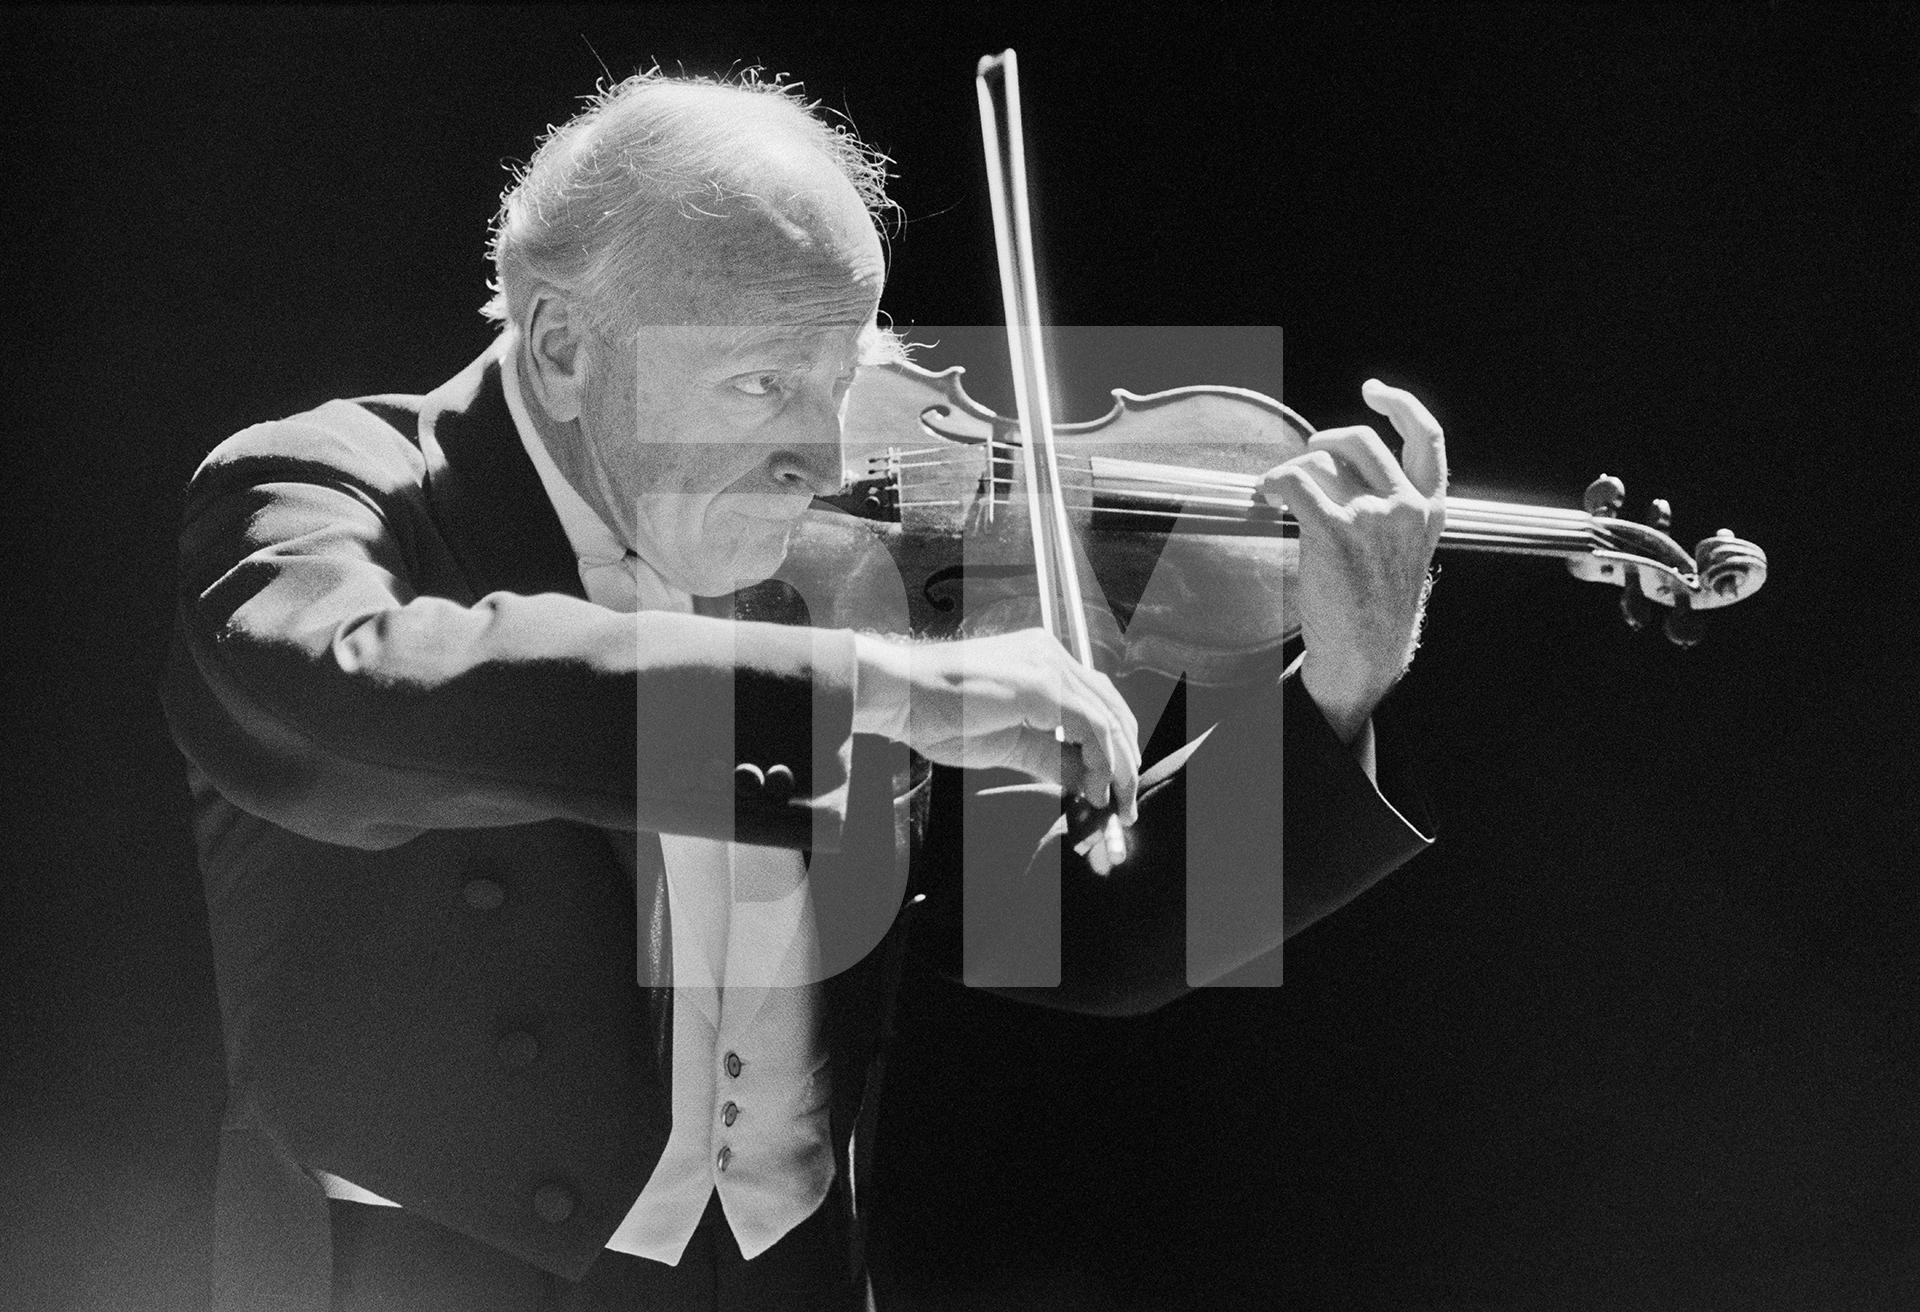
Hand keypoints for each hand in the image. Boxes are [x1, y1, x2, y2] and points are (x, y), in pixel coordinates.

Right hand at [856, 629, 1139, 821]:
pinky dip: (1101, 763)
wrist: (898, 694)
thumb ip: (1050, 758)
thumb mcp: (1007, 745)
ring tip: (1117, 805)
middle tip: (1127, 805)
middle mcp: (1051, 655)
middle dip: (1126, 760)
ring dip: (1120, 768)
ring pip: (1108, 718)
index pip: (1096, 701)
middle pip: (1111, 706)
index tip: (1114, 790)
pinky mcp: (1042, 684)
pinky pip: (1092, 727)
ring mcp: (1048, 665)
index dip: (1114, 747)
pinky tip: (1095, 790)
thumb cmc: (937, 715)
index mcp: (1042, 662)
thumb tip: (1087, 784)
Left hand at [1258, 379, 1446, 743]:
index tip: (1375, 392)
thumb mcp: (1405, 551)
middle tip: (1306, 455)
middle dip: (1324, 441)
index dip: (1401, 405)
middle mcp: (1406, 507)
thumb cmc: (1376, 607)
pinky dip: (1274, 483)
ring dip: (1292, 471)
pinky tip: (1264, 496)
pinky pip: (1295, 483)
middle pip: (1359, 442)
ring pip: (1322, 463)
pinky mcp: (1334, 531)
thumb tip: (1346, 473)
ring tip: (1276, 490)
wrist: (1365, 653)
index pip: (1427, 438)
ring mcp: (1372, 518)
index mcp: (1431, 509)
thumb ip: (1392, 510)